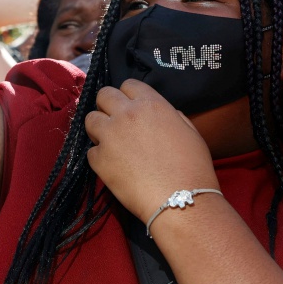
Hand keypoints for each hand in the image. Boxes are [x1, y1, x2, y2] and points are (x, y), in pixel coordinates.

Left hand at [84, 80, 218, 221]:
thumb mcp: (189, 131)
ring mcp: (109, 136)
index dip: (128, 96)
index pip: (128, 84)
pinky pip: (91, 152)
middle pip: (103, 95)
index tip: (131, 108)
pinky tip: (114, 168)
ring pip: (90, 120)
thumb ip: (170, 115)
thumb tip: (160, 115)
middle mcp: (126, 114)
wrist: (180, 199)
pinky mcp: (99, 159)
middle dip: (108, 106)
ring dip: (98, 129)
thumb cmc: (193, 166)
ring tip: (110, 143)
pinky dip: (100, 158)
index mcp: (150, 104)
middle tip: (116, 123)